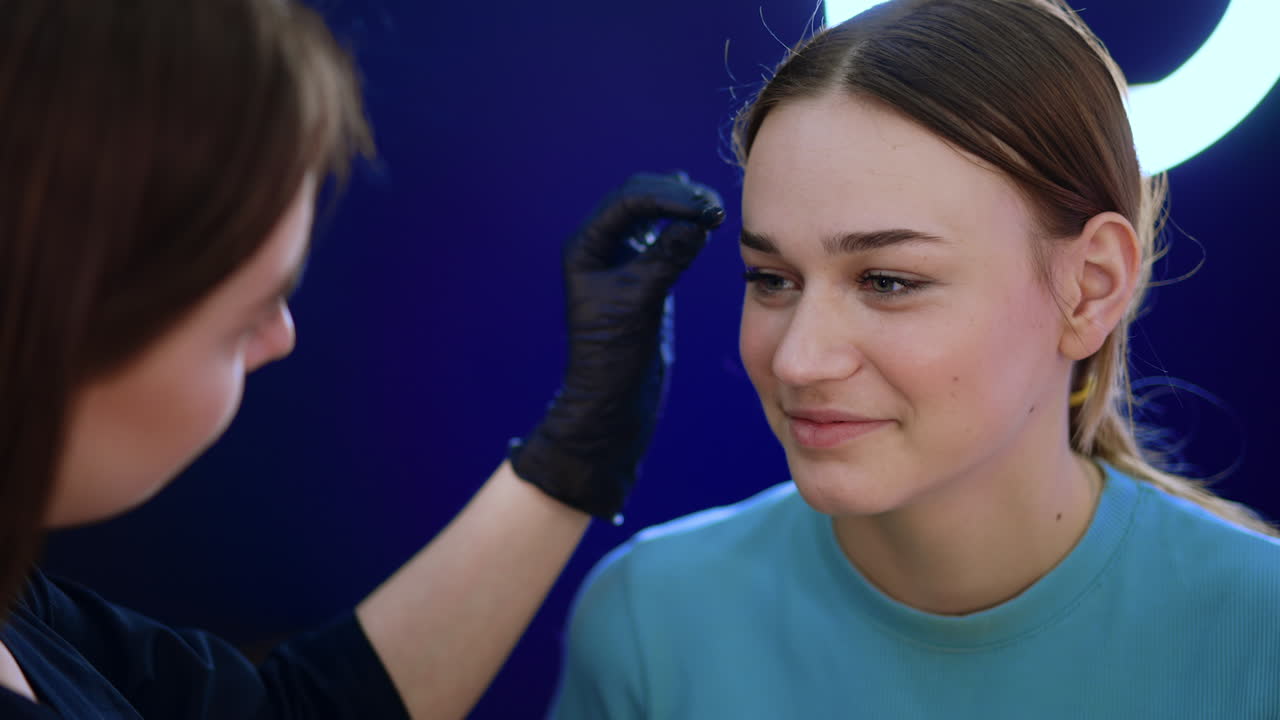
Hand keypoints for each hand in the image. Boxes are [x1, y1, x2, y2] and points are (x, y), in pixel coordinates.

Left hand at [509, 172, 724, 520]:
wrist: (612, 400)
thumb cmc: (614, 358)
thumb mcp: (640, 304)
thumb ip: (666, 260)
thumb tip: (698, 222)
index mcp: (586, 246)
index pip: (629, 201)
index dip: (670, 197)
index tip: (706, 209)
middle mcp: (600, 245)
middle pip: (640, 196)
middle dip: (677, 196)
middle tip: (715, 209)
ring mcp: (621, 257)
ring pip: (652, 211)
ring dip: (682, 206)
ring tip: (715, 213)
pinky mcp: (642, 273)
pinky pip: (663, 233)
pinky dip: (685, 225)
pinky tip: (704, 223)